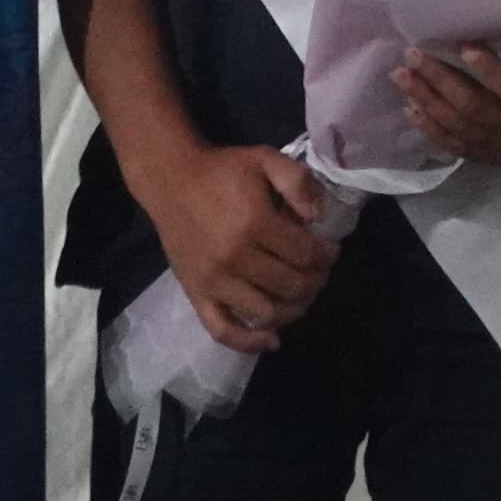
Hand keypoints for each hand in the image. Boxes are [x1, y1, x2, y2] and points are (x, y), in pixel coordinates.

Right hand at [146, 141, 339, 355]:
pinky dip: (249, 342)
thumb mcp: (265, 159)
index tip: (330, 252)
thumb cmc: (222, 170)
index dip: (326, 256)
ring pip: (266, 312)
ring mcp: (214, 281)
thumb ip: (298, 182)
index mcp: (254, 223)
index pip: (305, 255)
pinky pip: (222, 330)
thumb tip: (318, 219)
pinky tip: (272, 340)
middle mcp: (234, 258)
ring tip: (301, 296)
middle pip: (291, 286)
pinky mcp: (196, 294)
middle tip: (318, 272)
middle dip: (314, 282)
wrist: (170, 180)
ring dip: (293, 310)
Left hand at [396, 37, 500, 168]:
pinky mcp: (497, 159)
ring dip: (429, 104)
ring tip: (403, 78)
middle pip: (477, 111)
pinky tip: (413, 111)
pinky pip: (460, 149)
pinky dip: (433, 132)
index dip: (490, 71)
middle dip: (442, 83)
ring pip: (462, 130)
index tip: (465, 46)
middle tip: (414, 57)